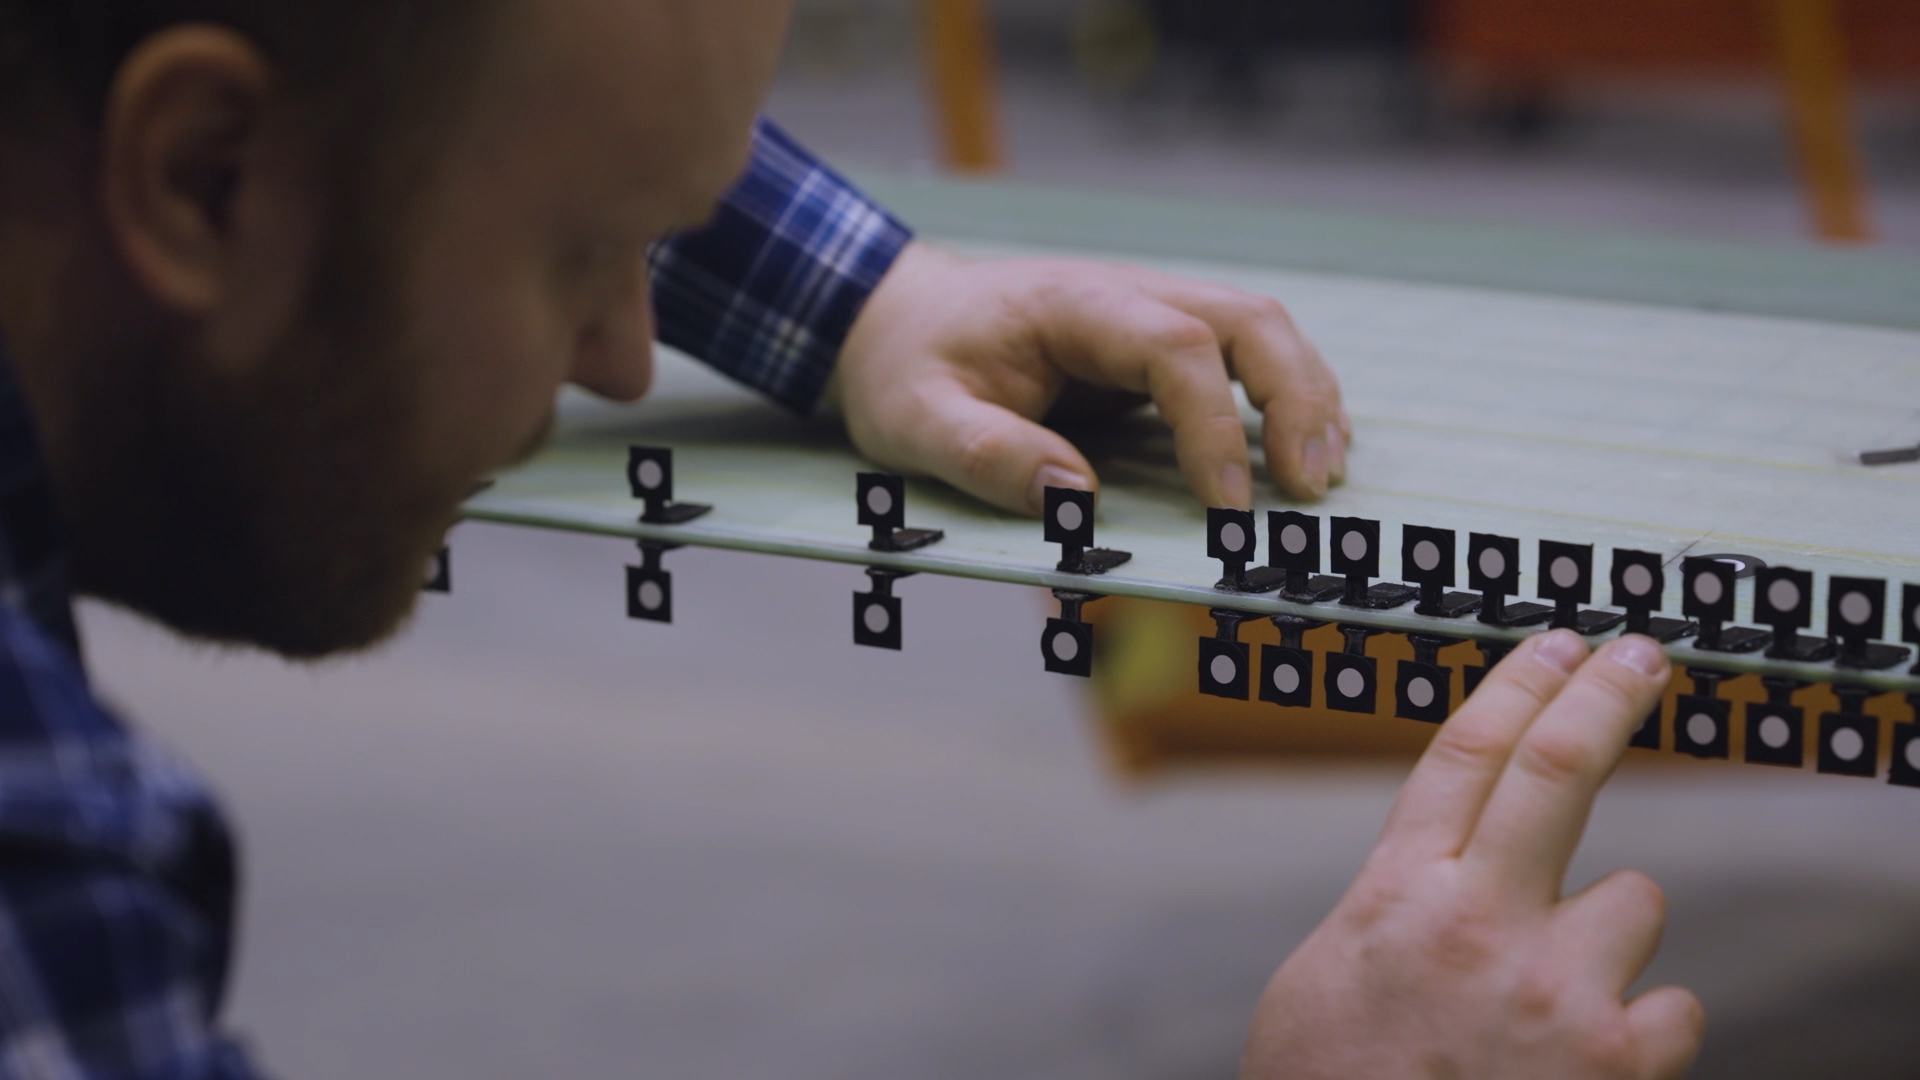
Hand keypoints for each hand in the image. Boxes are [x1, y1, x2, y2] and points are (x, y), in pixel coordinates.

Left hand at [829, 242, 1348, 514]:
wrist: (896, 321)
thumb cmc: (907, 368)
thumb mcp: (917, 421)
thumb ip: (988, 455)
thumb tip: (1077, 499)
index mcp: (1071, 305)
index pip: (1174, 347)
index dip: (1213, 425)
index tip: (1227, 506)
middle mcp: (1126, 296)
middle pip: (1248, 319)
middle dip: (1295, 399)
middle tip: (1309, 488)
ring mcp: (1149, 314)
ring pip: (1261, 330)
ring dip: (1306, 396)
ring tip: (1322, 476)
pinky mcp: (1158, 346)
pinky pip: (1244, 358)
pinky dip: (1287, 398)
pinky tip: (1304, 451)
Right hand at [1241, 631, 1703, 1079]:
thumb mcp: (1331, 973)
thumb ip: (1397, 905)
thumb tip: (1448, 867)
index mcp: (1397, 896)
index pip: (1466, 754)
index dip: (1521, 684)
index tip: (1560, 645)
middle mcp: (1479, 924)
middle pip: (1559, 768)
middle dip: (1609, 694)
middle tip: (1644, 657)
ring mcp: (1555, 991)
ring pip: (1634, 899)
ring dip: (1607, 935)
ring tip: (1553, 995)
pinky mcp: (1617, 1063)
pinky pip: (1676, 1004)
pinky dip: (1642, 1026)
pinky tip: (1587, 1060)